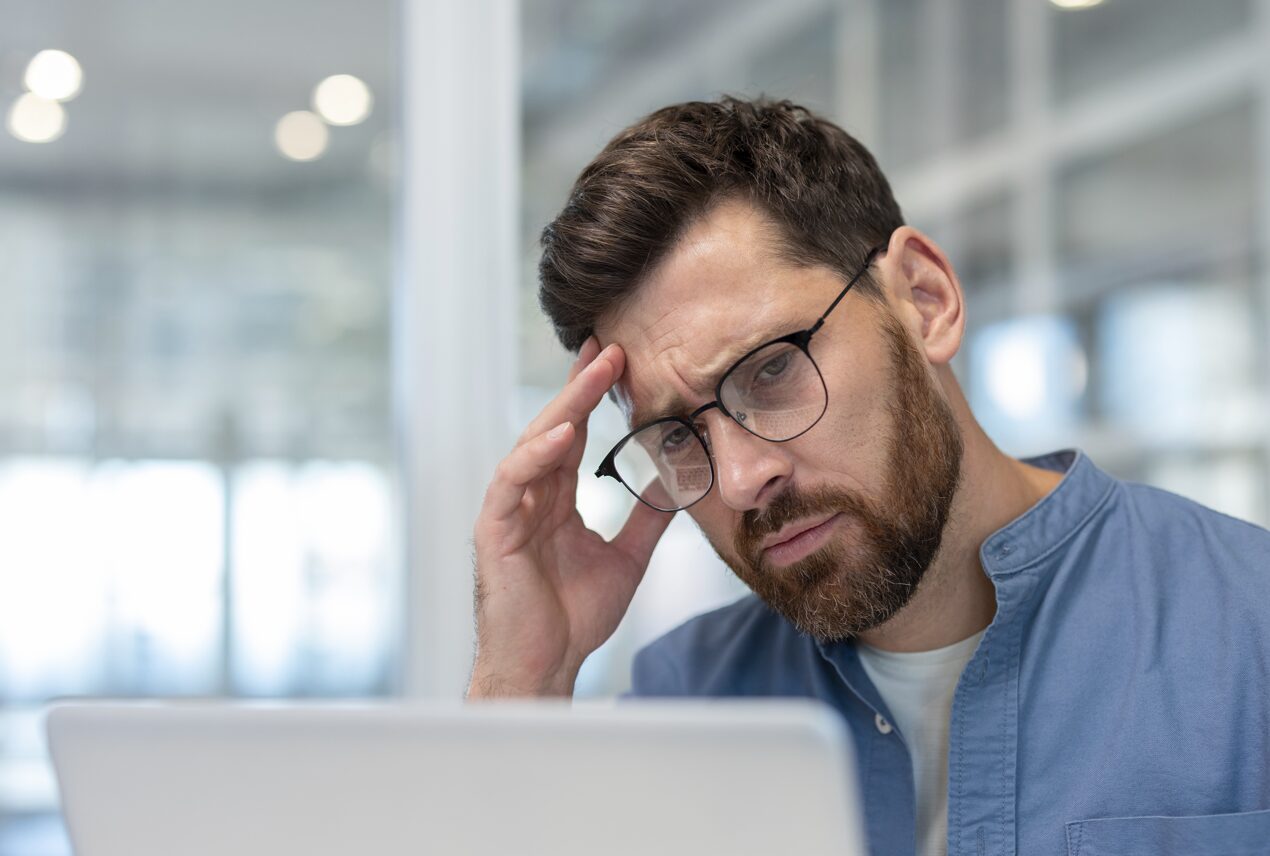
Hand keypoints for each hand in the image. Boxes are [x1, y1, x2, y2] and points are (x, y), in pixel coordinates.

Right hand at [468, 337, 675, 697]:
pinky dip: (537, 454)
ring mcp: (509, 511)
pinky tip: (565, 433)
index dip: (593, 396)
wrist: (544, 669)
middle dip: (581, 385)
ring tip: (595, 373)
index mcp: (554, 501)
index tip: (619, 358)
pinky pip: (512, 481)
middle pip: (554, 427)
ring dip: (564, 406)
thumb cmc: (573, 620)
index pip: (573, 436)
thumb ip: (646, 520)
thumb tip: (678, 484)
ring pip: (534, 443)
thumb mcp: (626, 559)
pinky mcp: (494, 531)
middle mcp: (529, 497)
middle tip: (610, 345)